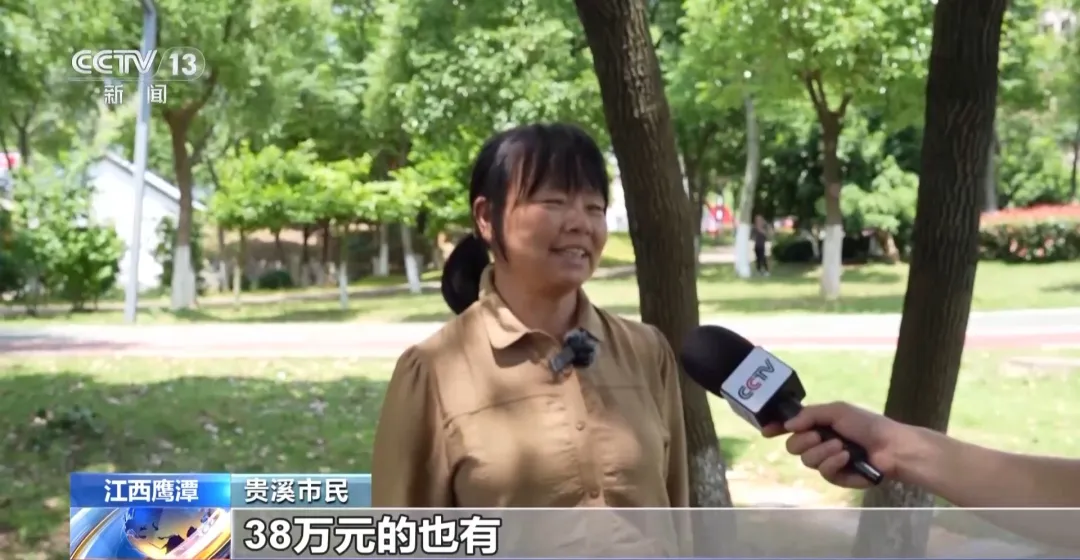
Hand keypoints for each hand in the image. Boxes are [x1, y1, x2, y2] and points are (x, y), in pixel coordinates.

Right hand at [762, 401, 910, 488]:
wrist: (892, 446)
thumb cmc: (867, 424)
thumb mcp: (837, 411)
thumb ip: (810, 415)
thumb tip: (788, 424)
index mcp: (819, 425)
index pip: (791, 428)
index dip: (777, 429)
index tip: (766, 431)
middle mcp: (820, 443)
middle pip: (793, 447)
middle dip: (803, 440)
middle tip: (818, 435)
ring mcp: (829, 461)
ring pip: (807, 461)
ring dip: (822, 452)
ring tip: (842, 447)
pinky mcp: (839, 478)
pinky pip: (824, 473)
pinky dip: (833, 463)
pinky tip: (846, 458)